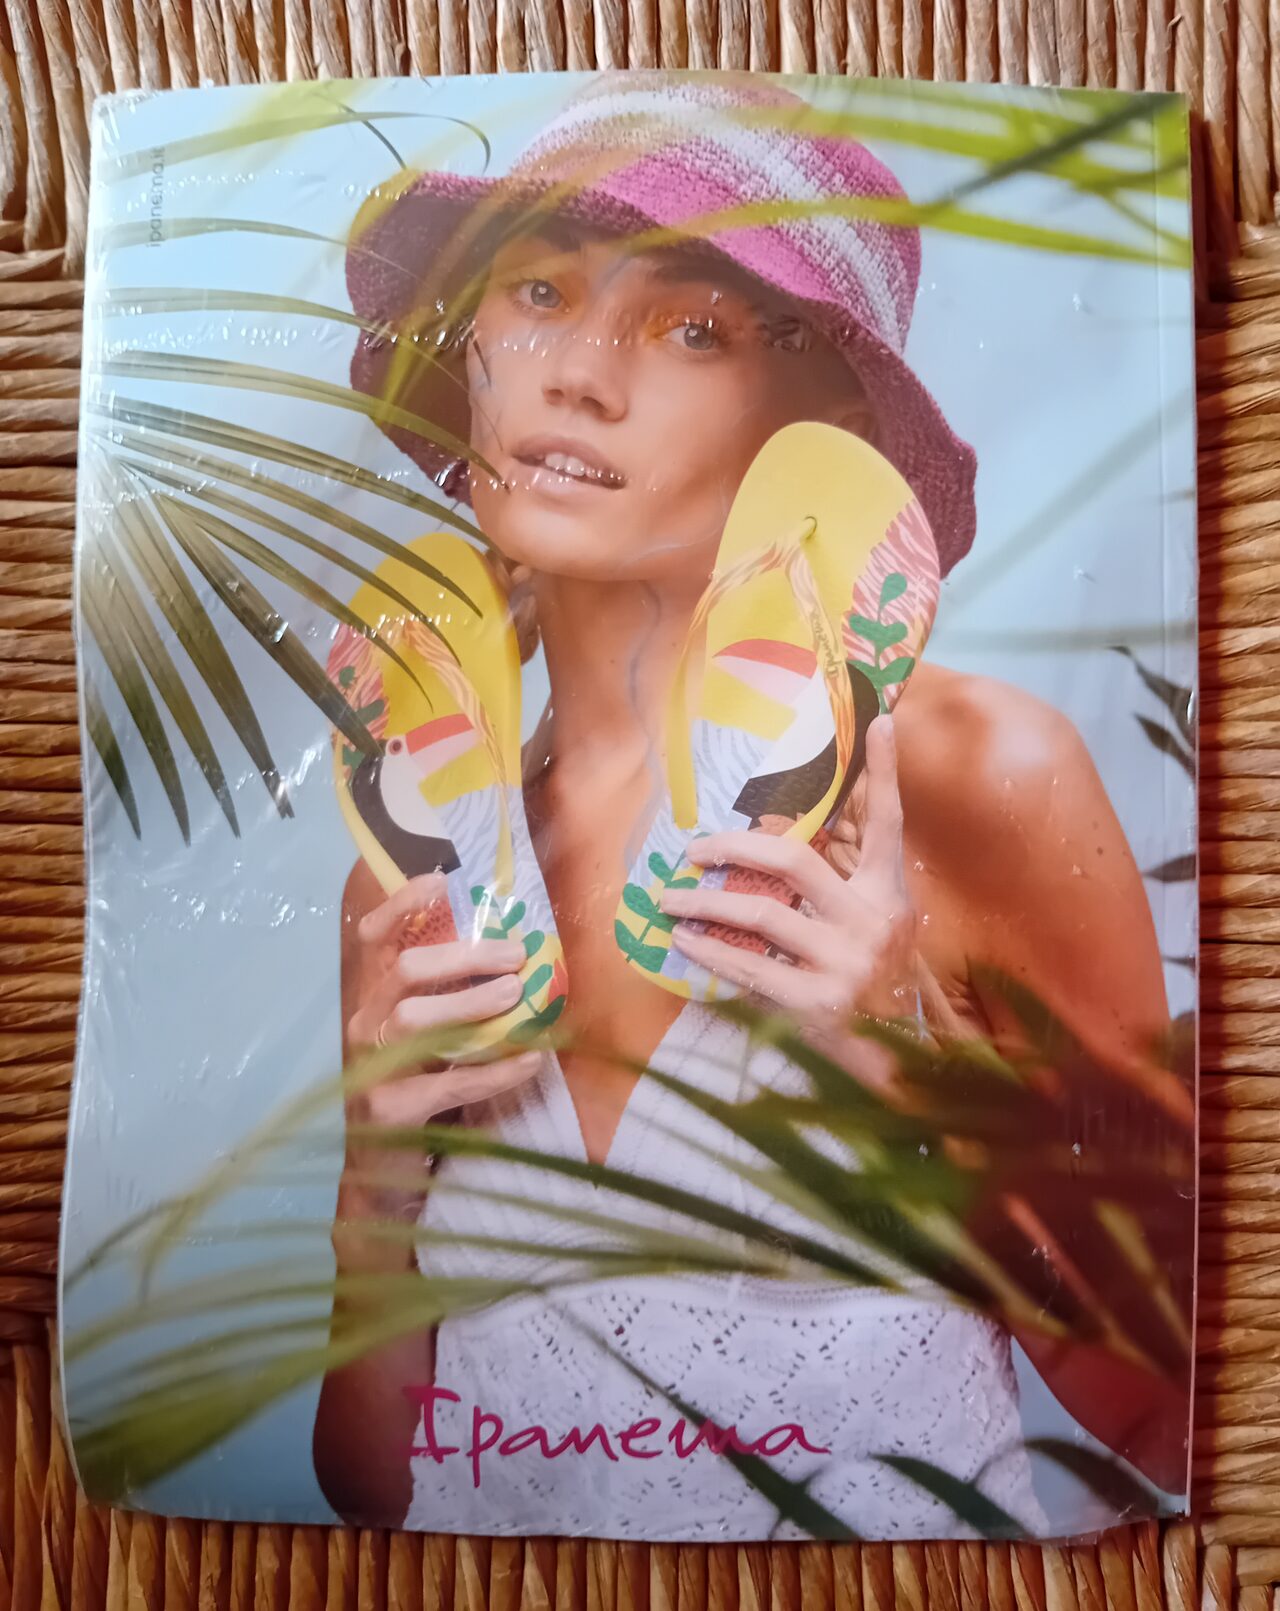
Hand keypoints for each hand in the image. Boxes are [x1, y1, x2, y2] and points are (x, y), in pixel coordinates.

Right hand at [337, 871, 541, 1264]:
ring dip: (471, 1004)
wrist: (383, 1180)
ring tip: (516, 998)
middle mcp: (362, 1026)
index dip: (402, 904)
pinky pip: (448, 1082)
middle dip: (462, 956)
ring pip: (414, 1020)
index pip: (372, 938)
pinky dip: (495, 1070)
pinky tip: (531, 1060)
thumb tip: (515, 955)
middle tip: (514, 955)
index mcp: (370, 1000)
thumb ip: (451, 998)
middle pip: (404, 971)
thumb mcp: (426, 1039)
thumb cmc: (416, 1093)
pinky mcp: (390, 1113)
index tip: (443, 881)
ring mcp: (370, 1071)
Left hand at [659, 716, 915, 1064]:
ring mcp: (846, 963)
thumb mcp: (874, 925)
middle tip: (692, 848)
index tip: (882, 720)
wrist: (892, 1061)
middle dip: (733, 847)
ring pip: (760, 914)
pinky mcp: (818, 1004)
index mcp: (888, 895)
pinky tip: (683, 943)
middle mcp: (872, 921)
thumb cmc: (869, 981)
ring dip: (705, 903)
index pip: (890, 824)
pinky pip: (749, 967)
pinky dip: (710, 952)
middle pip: (794, 861)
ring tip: (670, 898)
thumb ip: (843, 882)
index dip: (886, 774)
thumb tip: (796, 835)